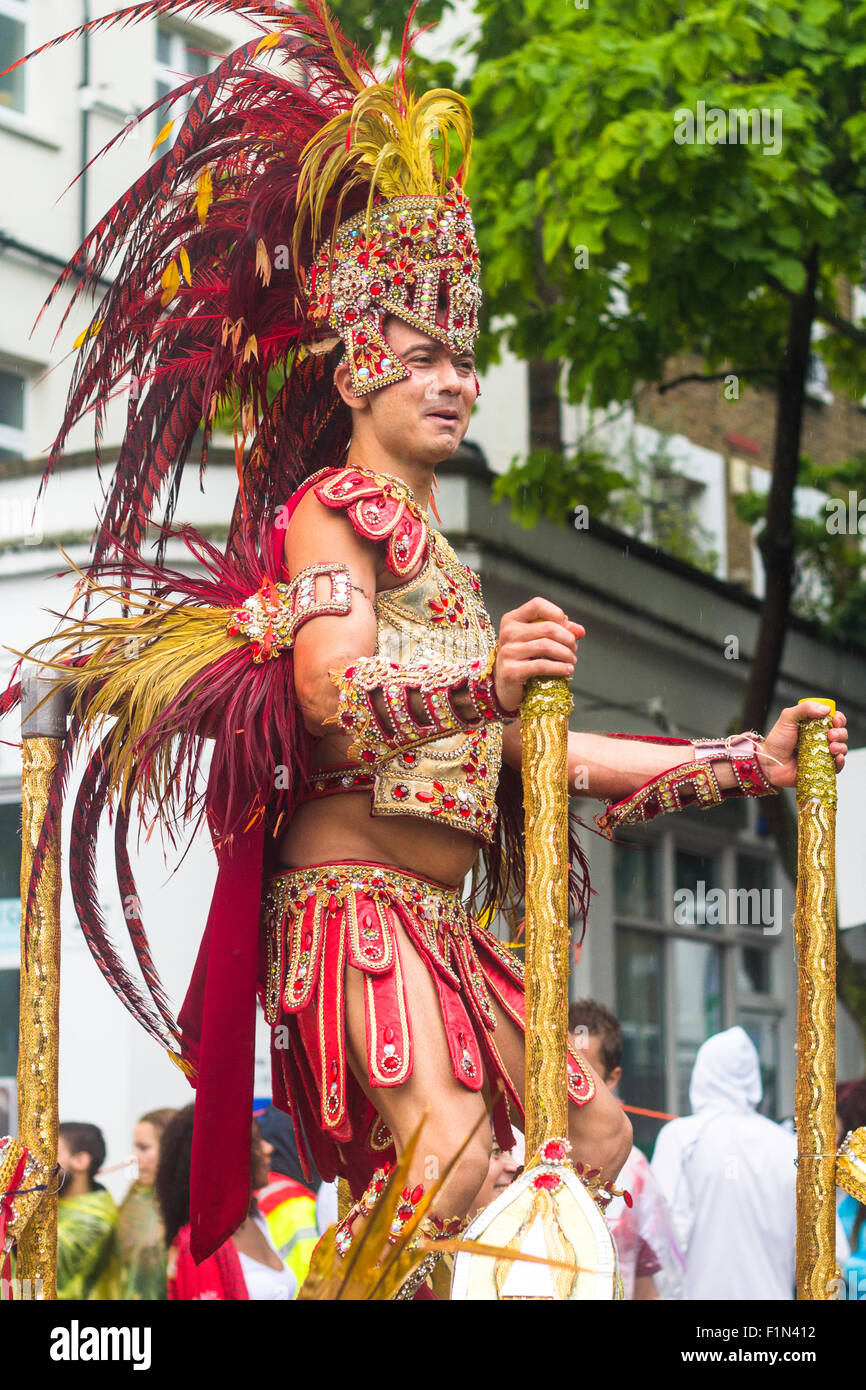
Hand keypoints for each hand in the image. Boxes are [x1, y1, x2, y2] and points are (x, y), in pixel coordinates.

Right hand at [494, 597, 584, 711]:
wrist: (505, 686)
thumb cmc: (523, 659)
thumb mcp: (538, 640)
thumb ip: (559, 631)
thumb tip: (580, 631)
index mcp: (512, 619)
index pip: (537, 605)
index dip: (557, 614)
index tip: (566, 628)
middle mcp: (508, 633)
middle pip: (548, 628)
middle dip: (568, 639)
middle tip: (573, 649)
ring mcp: (508, 652)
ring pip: (546, 646)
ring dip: (566, 654)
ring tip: (572, 660)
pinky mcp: (511, 671)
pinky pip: (542, 666)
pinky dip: (560, 668)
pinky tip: (567, 670)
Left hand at [760, 702, 847, 788]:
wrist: (769, 763)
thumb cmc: (777, 741)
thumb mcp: (788, 718)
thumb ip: (805, 709)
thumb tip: (827, 709)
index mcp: (814, 726)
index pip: (834, 719)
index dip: (839, 719)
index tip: (835, 720)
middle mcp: (820, 739)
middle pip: (841, 734)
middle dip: (840, 733)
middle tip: (830, 735)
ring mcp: (822, 754)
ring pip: (842, 749)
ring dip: (841, 746)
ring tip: (830, 748)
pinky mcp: (822, 768)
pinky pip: (838, 766)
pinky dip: (841, 762)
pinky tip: (837, 758)